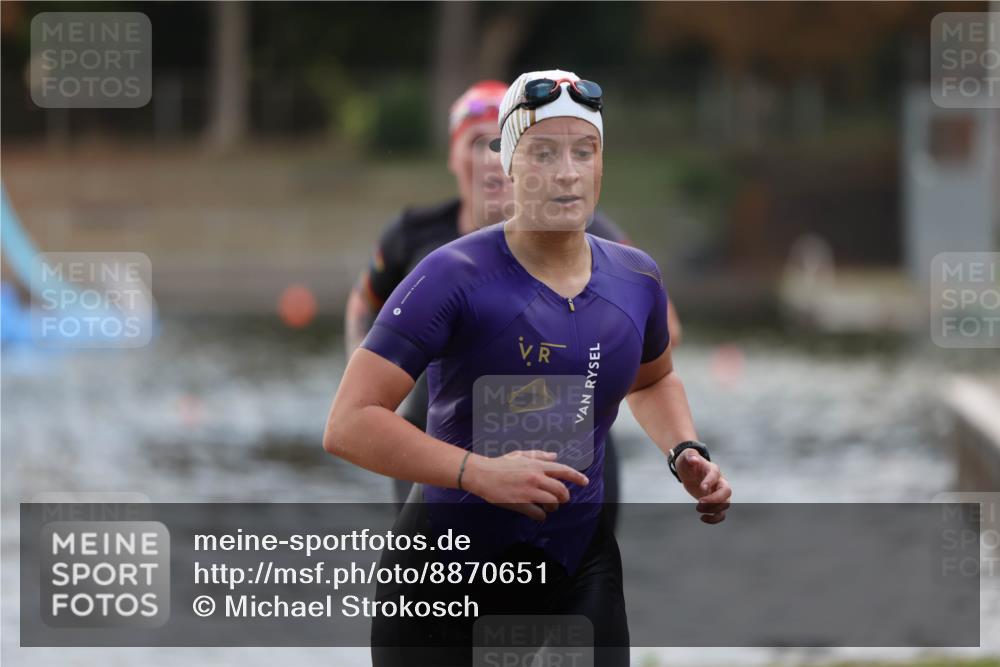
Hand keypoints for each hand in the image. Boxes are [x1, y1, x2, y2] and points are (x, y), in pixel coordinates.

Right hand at [464, 450, 588, 521]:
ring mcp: (529, 492)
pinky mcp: (521, 504)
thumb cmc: (501, 464)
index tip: (585, 482)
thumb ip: (540, 455)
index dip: (577, 477)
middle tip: (560, 499)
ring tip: (547, 507)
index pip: (564, 470)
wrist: (482, 474)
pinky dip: (541, 516)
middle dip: (564, 497)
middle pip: (561, 491)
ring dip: (553, 507)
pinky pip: (539, 514)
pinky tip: (538, 514)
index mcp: (537, 465)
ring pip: (553, 504)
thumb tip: (555, 456)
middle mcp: (536, 478)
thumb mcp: (521, 455)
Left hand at [675, 449, 730, 523]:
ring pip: (725, 504)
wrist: (690, 469)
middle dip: (715, 499)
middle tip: (699, 503)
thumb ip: (690, 455)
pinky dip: (715, 519)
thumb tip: (694, 459)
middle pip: (727, 491)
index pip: (716, 474)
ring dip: (713, 510)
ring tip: (698, 509)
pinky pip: (721, 513)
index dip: (710, 481)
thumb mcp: (686, 455)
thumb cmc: (688, 461)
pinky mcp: (715, 502)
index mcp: (712, 469)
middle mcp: (719, 481)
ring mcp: (718, 492)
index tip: (702, 488)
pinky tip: (703, 518)